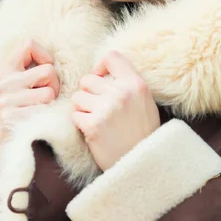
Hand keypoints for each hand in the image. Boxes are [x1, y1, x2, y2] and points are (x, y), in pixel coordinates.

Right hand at [0, 40, 59, 170]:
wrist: (9, 147)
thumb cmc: (26, 110)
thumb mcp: (24, 84)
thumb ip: (33, 66)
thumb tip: (53, 54)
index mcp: (5, 71)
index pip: (29, 45)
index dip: (45, 56)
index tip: (44, 73)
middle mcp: (2, 84)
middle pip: (48, 70)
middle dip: (54, 85)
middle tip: (45, 98)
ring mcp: (5, 102)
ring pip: (50, 91)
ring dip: (52, 103)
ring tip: (41, 110)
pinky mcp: (13, 119)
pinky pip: (46, 109)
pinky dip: (49, 116)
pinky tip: (38, 122)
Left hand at [71, 51, 159, 170]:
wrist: (143, 163)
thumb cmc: (142, 132)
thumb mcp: (145, 101)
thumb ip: (127, 84)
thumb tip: (102, 71)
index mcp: (136, 84)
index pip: (111, 57)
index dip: (100, 66)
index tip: (100, 78)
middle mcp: (121, 93)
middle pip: (88, 80)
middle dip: (89, 93)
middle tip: (99, 108)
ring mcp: (106, 109)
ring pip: (78, 97)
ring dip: (83, 108)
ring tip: (97, 120)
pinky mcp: (93, 125)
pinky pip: (75, 115)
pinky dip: (81, 123)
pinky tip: (93, 131)